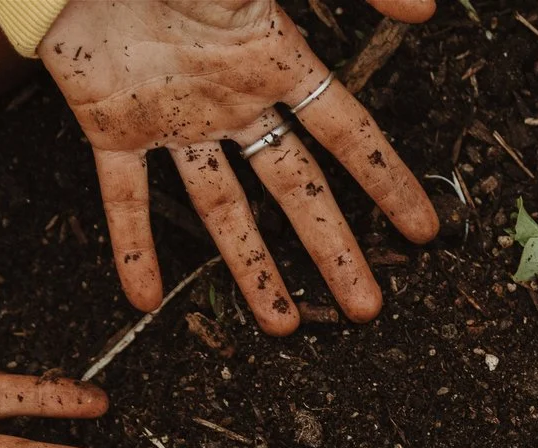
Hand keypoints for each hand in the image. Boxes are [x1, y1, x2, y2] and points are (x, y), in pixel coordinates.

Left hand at [40, 0, 438, 333]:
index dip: (386, 182)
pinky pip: (126, 197)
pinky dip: (133, 247)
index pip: (347, 133)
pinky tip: (144, 297)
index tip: (421, 231)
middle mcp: (231, 100)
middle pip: (296, 190)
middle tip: (364, 307)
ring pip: (223, 208)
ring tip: (282, 325)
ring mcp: (175, 119)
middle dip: (332, 251)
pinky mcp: (113, 126)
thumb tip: (424, 5)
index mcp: (272, 60)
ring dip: (253, 268)